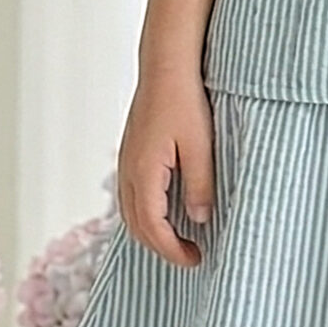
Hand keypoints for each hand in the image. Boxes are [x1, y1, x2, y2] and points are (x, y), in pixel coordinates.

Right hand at [118, 65, 216, 268]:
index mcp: (144, 172)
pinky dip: (145, 215)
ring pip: (130, 213)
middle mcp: (129, 171)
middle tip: (191, 255)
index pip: (153, 228)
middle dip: (161, 247)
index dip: (173, 250)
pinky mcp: (130, 155)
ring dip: (151, 233)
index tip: (197, 259)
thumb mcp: (201, 146)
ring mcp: (126, 163)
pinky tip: (166, 212)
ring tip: (179, 240)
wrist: (165, 67)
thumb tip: (199, 220)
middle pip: (136, 227)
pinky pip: (130, 196)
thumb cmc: (184, 101)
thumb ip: (200, 186)